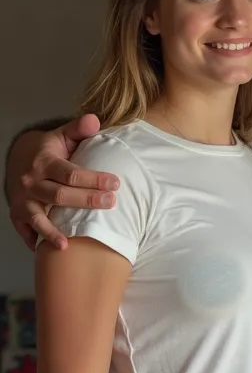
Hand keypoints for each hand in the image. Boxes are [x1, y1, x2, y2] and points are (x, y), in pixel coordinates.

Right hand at [7, 114, 117, 249]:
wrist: (16, 160)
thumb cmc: (47, 150)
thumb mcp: (60, 135)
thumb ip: (78, 129)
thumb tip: (94, 120)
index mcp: (44, 162)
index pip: (71, 173)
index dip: (93, 178)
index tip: (115, 183)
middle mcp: (31, 182)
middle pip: (60, 196)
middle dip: (86, 201)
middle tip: (110, 203)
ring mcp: (23, 201)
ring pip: (39, 217)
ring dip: (53, 231)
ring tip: (69, 244)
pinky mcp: (17, 215)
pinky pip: (26, 231)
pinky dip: (36, 241)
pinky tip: (51, 252)